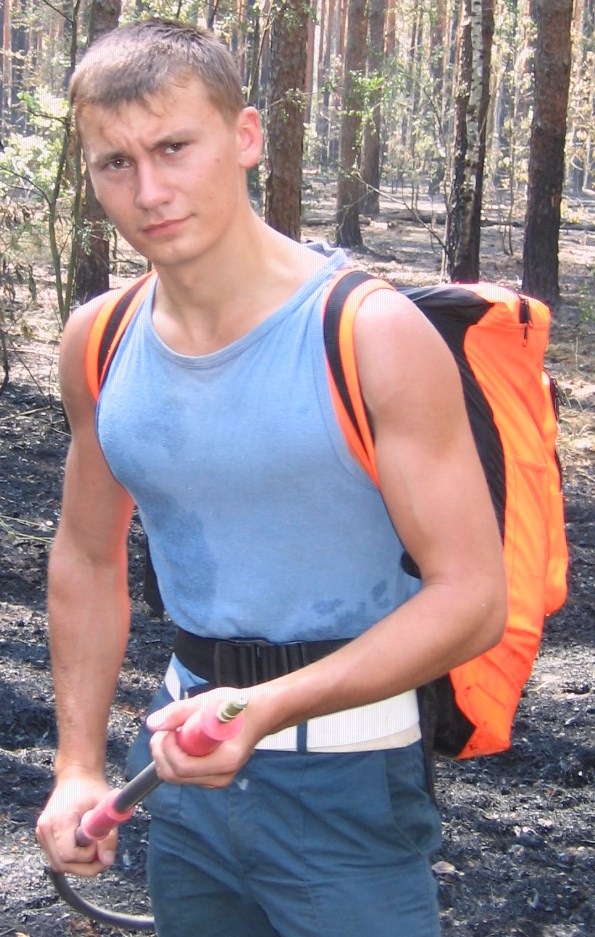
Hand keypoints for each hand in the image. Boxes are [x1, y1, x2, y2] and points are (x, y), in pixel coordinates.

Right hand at [36, 771, 116, 876]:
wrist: (76, 774)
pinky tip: (84, 845)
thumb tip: (108, 861)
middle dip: (85, 866)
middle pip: (62, 864)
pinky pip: (56, 856)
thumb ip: (108, 835)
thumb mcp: (105, 807)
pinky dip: (72, 857)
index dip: (87, 857)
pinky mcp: (43, 834)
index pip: (68, 855)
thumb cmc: (92, 788)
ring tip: (95, 849)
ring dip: (78, 864)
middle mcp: (46, 828)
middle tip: (102, 857)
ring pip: (58, 863)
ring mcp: (42, 832)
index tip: (100, 845)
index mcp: (60, 819)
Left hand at [146, 688, 261, 788]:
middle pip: (176, 776)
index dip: (167, 748)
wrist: (259, 714)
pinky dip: (176, 760)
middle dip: (162, 753)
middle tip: (163, 730)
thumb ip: (179, 712)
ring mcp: (218, 780)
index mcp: (225, 760)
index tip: (167, 729)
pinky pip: (185, 775)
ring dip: (167, 757)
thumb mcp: (208, 701)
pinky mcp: (213, 778)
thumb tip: (153, 724)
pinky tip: (182, 742)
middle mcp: (222, 776)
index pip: (182, 767)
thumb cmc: (238, 706)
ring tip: (173, 733)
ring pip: (177, 778)